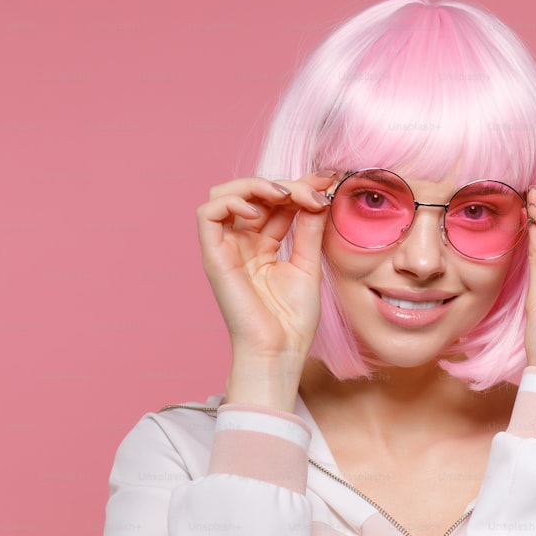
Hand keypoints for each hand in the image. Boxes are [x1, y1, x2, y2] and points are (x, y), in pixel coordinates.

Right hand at [195, 172, 335, 406]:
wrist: (280, 352)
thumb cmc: (293, 320)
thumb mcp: (309, 265)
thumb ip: (310, 229)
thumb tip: (319, 195)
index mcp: (263, 245)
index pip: (275, 202)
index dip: (298, 186)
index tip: (327, 183)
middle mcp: (241, 243)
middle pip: (252, 193)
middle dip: (284, 184)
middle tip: (314, 191)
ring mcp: (226, 249)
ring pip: (225, 194)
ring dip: (256, 185)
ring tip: (285, 195)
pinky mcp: (214, 257)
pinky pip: (208, 214)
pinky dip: (231, 201)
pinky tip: (259, 212)